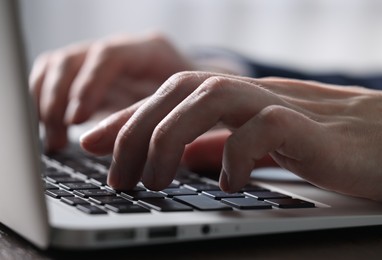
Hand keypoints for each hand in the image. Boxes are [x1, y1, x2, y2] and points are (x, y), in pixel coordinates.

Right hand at [29, 33, 192, 150]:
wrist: (191, 96)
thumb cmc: (192, 103)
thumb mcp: (181, 109)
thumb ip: (154, 121)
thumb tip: (116, 145)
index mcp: (149, 51)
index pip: (109, 55)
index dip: (89, 85)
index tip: (77, 119)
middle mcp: (120, 52)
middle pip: (73, 59)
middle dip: (58, 98)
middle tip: (60, 133)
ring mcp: (102, 64)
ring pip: (56, 68)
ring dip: (46, 104)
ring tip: (55, 141)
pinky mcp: (89, 79)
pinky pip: (52, 80)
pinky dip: (43, 105)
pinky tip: (52, 133)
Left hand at [81, 72, 381, 201]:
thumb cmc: (321, 142)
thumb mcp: (254, 143)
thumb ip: (218, 144)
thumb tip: (179, 155)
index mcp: (234, 97)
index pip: (168, 96)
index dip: (126, 117)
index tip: (90, 143)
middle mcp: (248, 92)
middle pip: (177, 91)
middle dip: (136, 131)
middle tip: (117, 176)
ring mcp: (276, 103)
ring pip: (209, 98)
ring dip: (171, 139)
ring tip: (156, 180)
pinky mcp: (306, 125)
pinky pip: (260, 129)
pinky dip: (233, 155)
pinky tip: (225, 183)